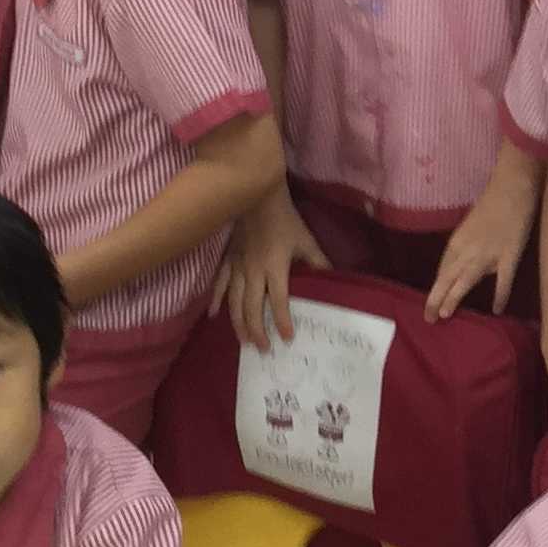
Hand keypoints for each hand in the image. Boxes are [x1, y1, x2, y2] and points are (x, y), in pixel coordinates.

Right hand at [216, 188, 322, 350]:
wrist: (256, 197)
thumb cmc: (285, 219)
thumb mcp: (306, 240)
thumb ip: (318, 263)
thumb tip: (333, 280)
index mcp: (275, 268)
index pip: (280, 301)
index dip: (282, 321)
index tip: (287, 339)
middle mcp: (253, 272)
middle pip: (253, 309)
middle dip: (258, 331)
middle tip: (264, 350)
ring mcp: (237, 267)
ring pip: (235, 302)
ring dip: (239, 324)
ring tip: (245, 342)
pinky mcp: (227, 260)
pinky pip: (219, 284)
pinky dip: (216, 300)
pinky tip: (214, 316)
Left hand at [425, 174, 539, 320]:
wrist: (513, 186)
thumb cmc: (493, 200)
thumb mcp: (471, 224)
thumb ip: (467, 245)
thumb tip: (466, 263)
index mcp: (456, 241)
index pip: (442, 271)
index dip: (436, 288)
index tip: (431, 304)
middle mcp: (467, 250)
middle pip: (447, 279)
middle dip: (436, 299)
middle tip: (428, 318)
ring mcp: (488, 254)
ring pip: (466, 281)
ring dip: (454, 298)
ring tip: (444, 316)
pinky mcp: (509, 255)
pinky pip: (503, 280)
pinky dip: (500, 295)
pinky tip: (497, 310)